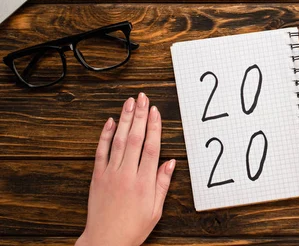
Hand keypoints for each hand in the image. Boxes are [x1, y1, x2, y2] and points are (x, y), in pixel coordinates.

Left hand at [77, 93, 175, 245]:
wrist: (105, 241)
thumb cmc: (132, 228)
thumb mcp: (155, 210)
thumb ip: (162, 184)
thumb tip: (170, 163)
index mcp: (144, 183)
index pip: (151, 148)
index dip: (154, 127)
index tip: (155, 111)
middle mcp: (127, 174)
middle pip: (135, 138)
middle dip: (139, 115)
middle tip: (143, 98)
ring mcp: (110, 174)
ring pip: (118, 141)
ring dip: (125, 119)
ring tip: (129, 102)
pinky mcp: (97, 177)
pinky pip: (101, 152)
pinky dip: (105, 135)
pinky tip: (110, 122)